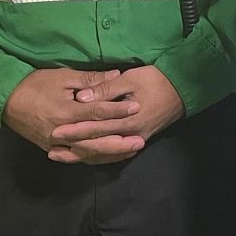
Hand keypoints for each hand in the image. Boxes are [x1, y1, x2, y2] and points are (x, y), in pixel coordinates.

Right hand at [2, 68, 130, 151]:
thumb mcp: (62, 76)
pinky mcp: (51, 149)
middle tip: (140, 140)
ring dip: (109, 153)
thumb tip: (116, 74)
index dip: (118, 110)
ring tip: (129, 151)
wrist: (5, 100)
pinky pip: (75, 157)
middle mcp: (62, 131)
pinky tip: (108, 158)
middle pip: (95, 140)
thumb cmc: (35, 84)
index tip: (137, 107)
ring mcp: (56, 144)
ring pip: (87, 153)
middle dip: (119, 141)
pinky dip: (92, 158)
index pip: (97, 112)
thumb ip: (90, 79)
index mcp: (66, 111)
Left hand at [46, 66, 187, 163]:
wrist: (183, 89)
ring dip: (82, 156)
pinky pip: (115, 155)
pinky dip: (98, 157)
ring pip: (105, 154)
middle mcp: (130, 135)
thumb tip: (82, 98)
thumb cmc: (156, 80)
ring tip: (61, 156)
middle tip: (51, 147)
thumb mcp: (131, 78)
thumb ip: (105, 89)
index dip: (75, 131)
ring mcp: (135, 140)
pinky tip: (85, 156)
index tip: (55, 132)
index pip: (96, 128)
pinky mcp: (138, 140)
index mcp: (127, 120)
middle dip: (73, 146)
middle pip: (97, 145)